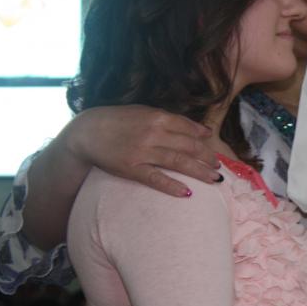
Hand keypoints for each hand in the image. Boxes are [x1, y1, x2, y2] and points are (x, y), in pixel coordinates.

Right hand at [63, 105, 220, 196]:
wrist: (87, 132)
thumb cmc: (118, 120)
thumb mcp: (145, 112)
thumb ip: (172, 120)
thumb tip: (202, 130)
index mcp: (157, 117)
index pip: (189, 129)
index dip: (205, 142)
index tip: (215, 150)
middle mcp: (153, 133)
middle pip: (189, 147)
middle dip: (207, 158)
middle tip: (218, 167)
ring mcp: (143, 152)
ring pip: (178, 162)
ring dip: (199, 172)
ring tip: (214, 179)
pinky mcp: (131, 168)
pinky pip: (156, 179)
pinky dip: (173, 186)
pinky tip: (187, 193)